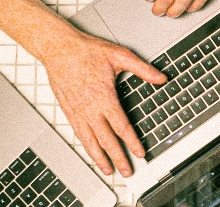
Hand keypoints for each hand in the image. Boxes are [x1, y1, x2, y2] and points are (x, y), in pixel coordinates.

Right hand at [42, 32, 165, 176]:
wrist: (58, 48)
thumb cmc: (87, 51)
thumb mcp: (120, 55)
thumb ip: (143, 69)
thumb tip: (161, 78)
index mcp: (104, 97)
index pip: (121, 126)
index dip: (131, 142)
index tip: (140, 153)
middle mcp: (89, 108)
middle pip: (106, 139)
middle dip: (118, 157)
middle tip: (127, 170)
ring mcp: (77, 111)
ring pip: (90, 140)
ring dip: (100, 157)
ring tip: (108, 170)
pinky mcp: (68, 110)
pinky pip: (78, 133)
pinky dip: (86, 146)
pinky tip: (91, 151)